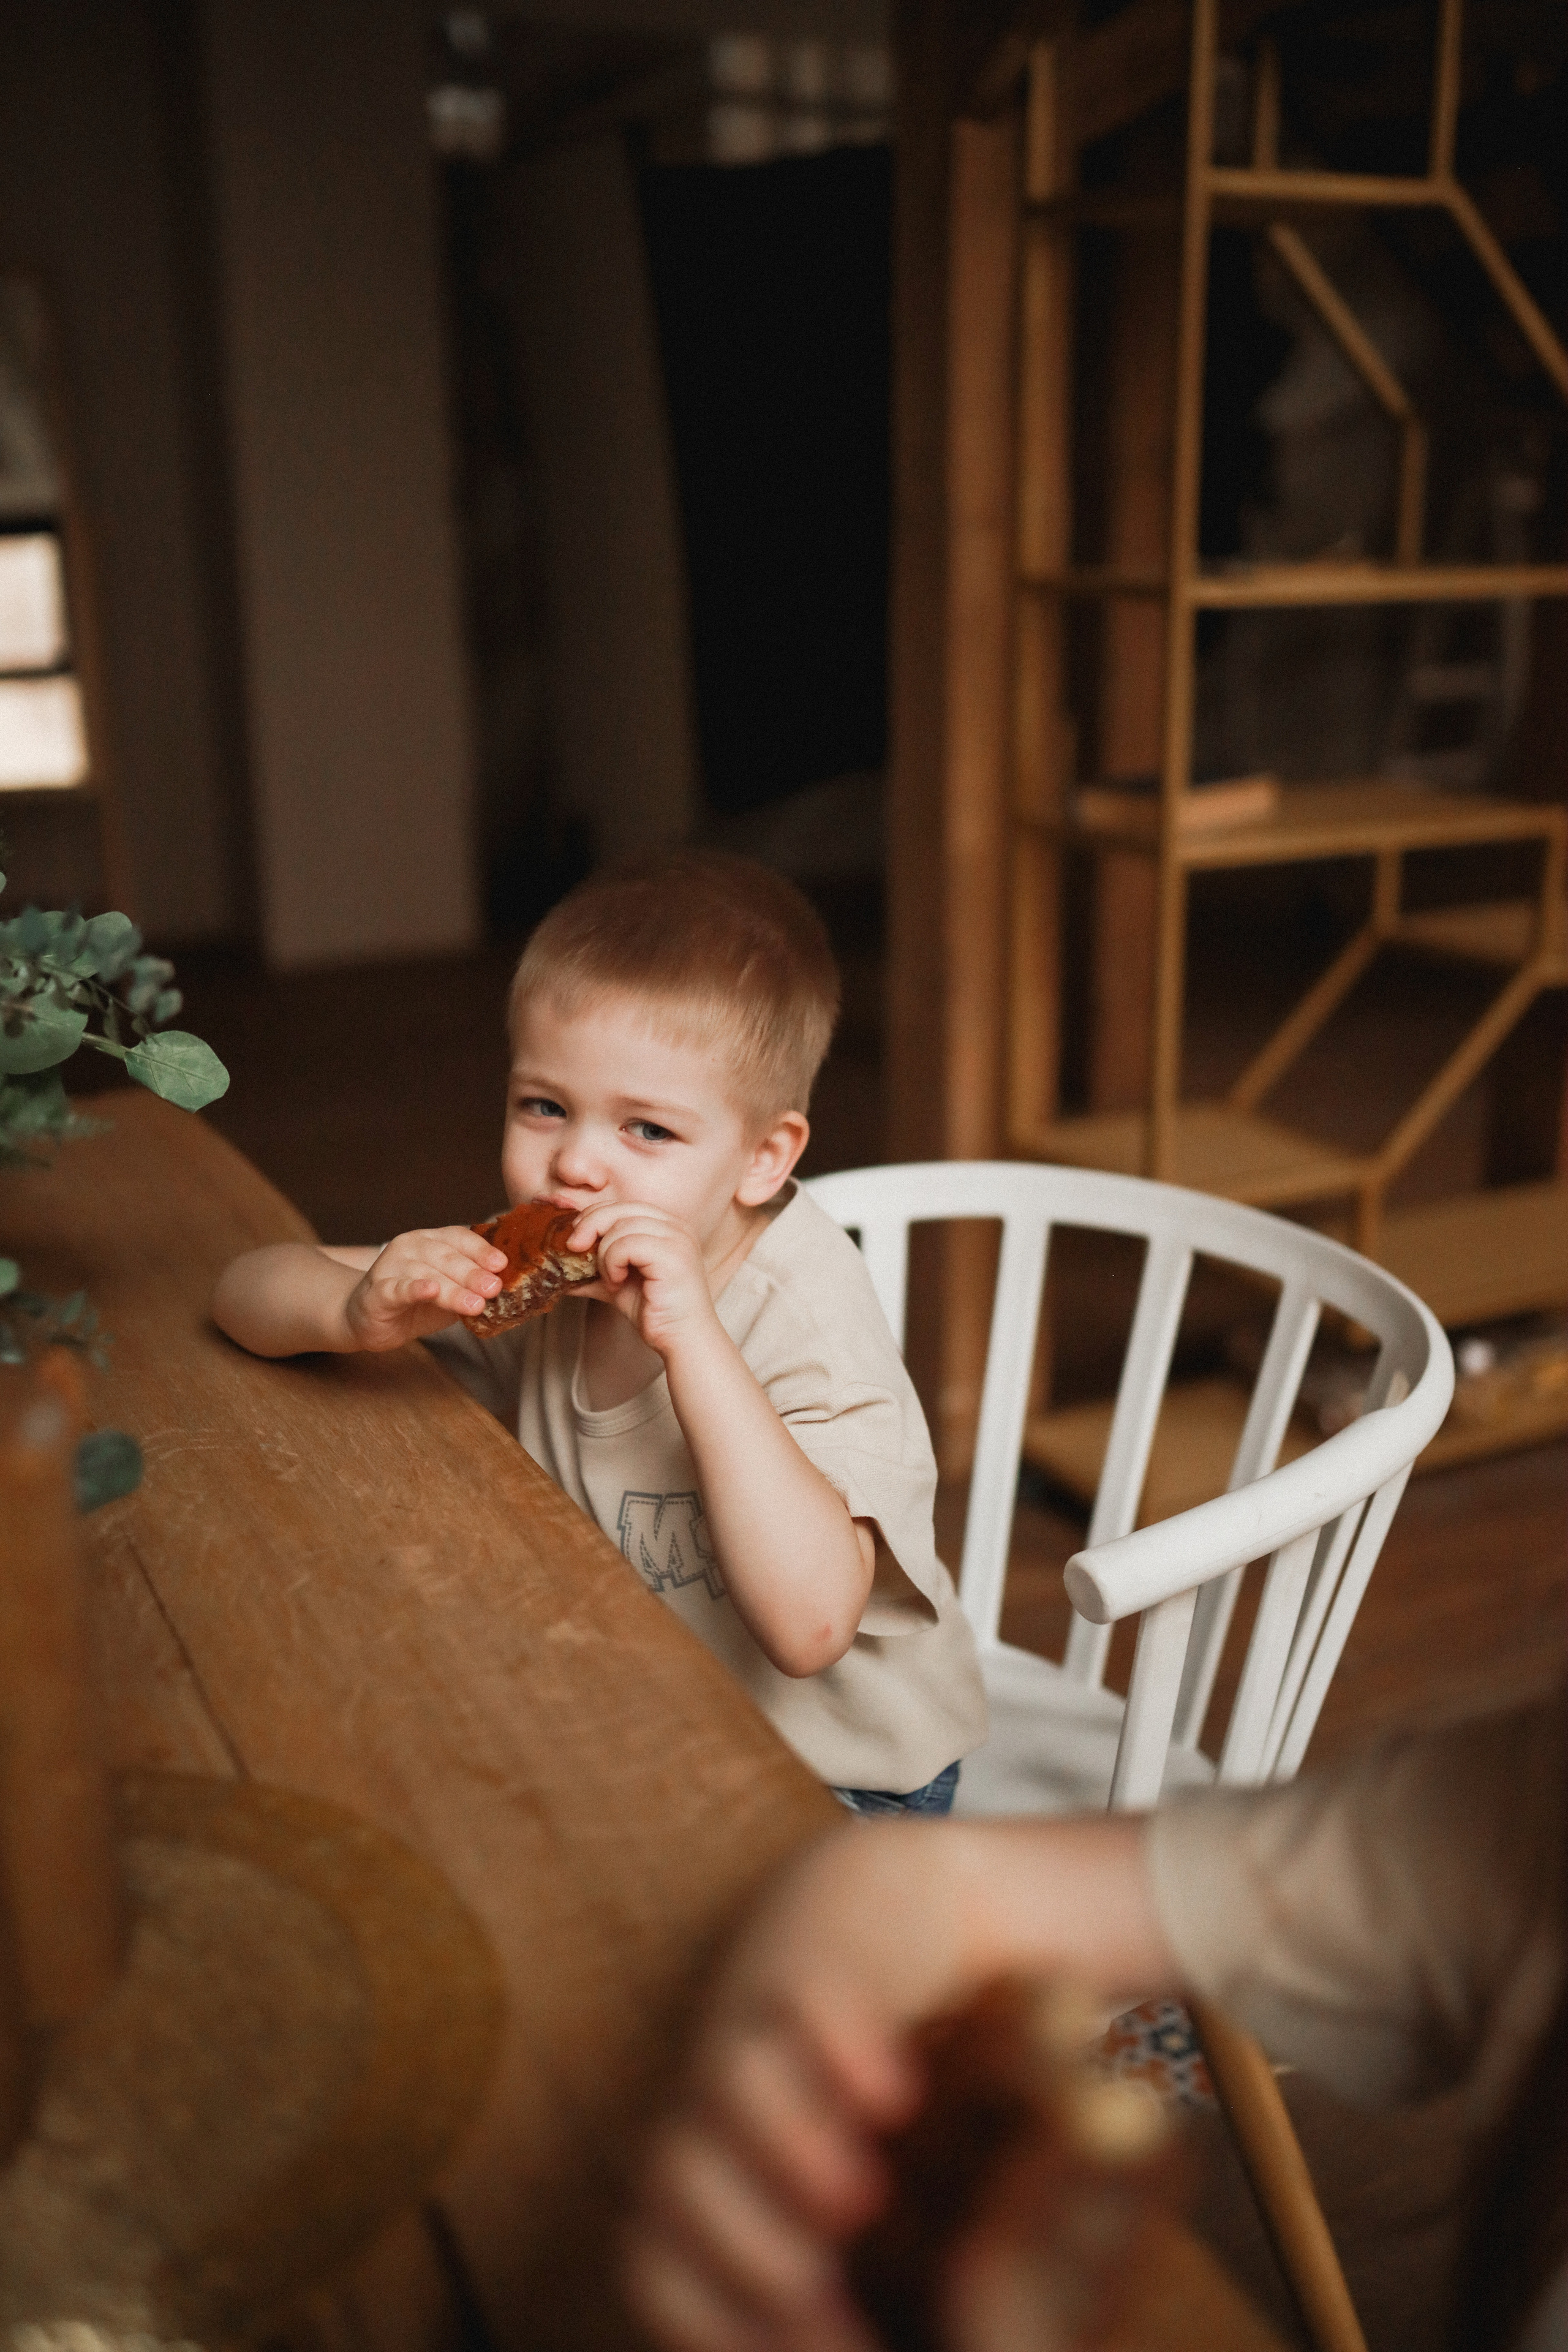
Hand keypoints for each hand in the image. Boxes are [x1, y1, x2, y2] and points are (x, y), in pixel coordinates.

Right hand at [342, 1226, 506, 1350]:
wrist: (367, 1318)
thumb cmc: (415, 1302)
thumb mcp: (449, 1290)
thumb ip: (473, 1286)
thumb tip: (508, 1288)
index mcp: (431, 1240)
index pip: (459, 1238)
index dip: (481, 1250)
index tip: (502, 1264)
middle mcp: (410, 1247)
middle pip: (446, 1257)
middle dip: (473, 1272)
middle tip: (495, 1287)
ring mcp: (391, 1267)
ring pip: (427, 1275)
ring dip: (453, 1289)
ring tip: (476, 1304)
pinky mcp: (377, 1292)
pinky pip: (398, 1288)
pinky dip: (415, 1289)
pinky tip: (431, 1291)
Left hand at [567, 1201, 719, 1357]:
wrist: (683, 1340)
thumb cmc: (655, 1312)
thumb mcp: (617, 1284)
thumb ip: (594, 1271)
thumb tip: (558, 1271)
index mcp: (665, 1226)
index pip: (621, 1206)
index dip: (593, 1218)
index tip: (575, 1241)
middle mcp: (675, 1226)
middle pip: (619, 1208)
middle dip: (589, 1227)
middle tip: (574, 1250)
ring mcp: (676, 1238)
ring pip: (620, 1226)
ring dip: (603, 1255)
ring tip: (610, 1279)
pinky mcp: (673, 1254)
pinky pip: (627, 1244)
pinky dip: (613, 1263)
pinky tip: (617, 1282)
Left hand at [623, 1824, 966, 2351]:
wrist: (884, 1909)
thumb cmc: (872, 2089)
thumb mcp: (851, 2196)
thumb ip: (844, 2274)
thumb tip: (861, 2341)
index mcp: (710, 2170)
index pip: (658, 2264)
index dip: (713, 2324)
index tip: (831, 2344)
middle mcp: (716, 2101)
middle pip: (672, 2181)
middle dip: (743, 2249)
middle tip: (824, 2293)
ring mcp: (760, 2018)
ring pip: (728, 2081)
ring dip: (784, 2147)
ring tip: (859, 2200)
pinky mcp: (814, 1950)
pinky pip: (803, 1990)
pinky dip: (837, 2043)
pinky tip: (890, 2096)